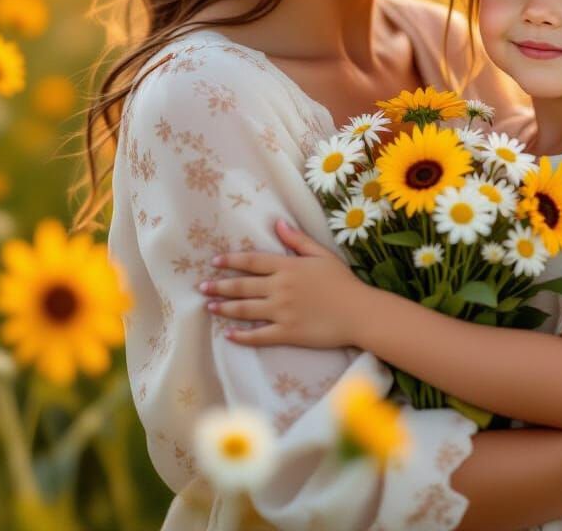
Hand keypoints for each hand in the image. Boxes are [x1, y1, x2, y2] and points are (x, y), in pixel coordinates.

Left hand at [198, 220, 366, 348]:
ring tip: (209, 307)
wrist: (359, 312)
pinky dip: (241, 336)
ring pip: (245, 310)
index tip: (215, 262)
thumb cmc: (343, 282)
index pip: (252, 261)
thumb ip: (298, 240)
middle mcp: (280, 288)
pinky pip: (258, 336)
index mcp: (288, 267)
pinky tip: (229, 335)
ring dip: (224, 308)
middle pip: (243, 286)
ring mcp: (282, 312)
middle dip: (220, 285)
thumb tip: (278, 224)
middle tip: (202, 287)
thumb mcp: (322, 254)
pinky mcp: (286, 333)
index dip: (231, 261)